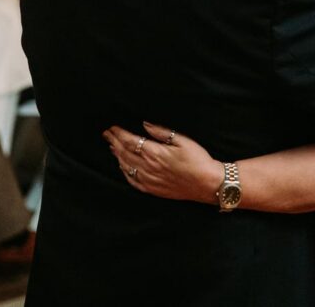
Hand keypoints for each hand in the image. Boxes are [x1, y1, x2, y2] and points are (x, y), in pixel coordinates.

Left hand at [103, 122, 221, 203]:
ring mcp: (150, 180)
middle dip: (114, 142)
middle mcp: (149, 167)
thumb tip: (145, 124)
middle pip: (125, 154)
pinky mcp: (154, 190)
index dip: (119, 134)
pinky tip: (123, 167)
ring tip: (112, 147)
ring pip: (127, 167)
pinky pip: (134, 182)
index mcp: (156, 153)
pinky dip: (125, 173)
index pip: (130, 142)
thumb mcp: (182, 140)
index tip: (112, 128)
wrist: (207, 183)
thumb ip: (162, 132)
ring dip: (117, 156)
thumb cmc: (198, 159)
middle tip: (107, 135)